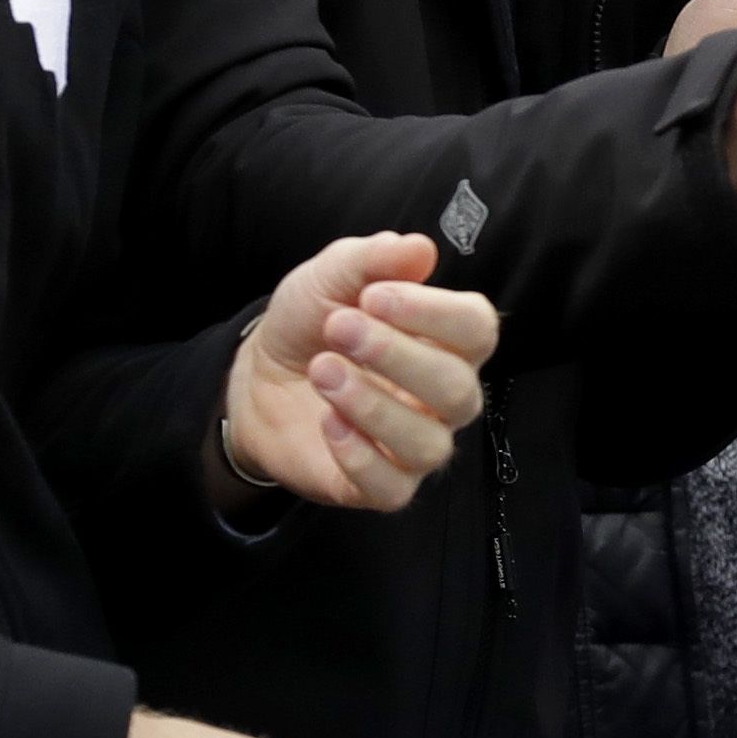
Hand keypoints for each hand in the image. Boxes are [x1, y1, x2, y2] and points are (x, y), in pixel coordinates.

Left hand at [215, 233, 497, 513]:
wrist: (259, 376)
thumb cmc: (311, 325)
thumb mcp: (328, 277)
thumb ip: (371, 259)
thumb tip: (420, 248)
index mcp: (445, 341)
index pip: (477, 330)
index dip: (434, 313)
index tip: (375, 295)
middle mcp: (443, 396)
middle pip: (459, 390)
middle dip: (397, 356)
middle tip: (338, 328)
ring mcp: (415, 444)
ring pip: (428, 444)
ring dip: (373, 406)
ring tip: (323, 371)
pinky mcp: (381, 485)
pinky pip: (393, 488)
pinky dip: (361, 457)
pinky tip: (328, 424)